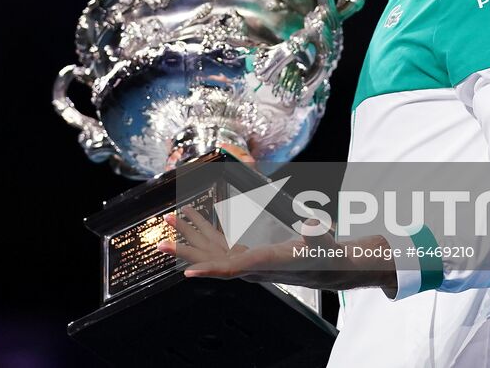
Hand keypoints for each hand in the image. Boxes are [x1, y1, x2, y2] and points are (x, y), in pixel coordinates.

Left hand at [156, 205, 397, 294]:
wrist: (329, 266)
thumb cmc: (326, 255)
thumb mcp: (325, 242)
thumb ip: (319, 233)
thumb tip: (315, 222)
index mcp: (264, 262)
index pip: (232, 269)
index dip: (209, 270)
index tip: (187, 272)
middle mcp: (251, 265)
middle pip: (212, 259)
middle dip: (186, 250)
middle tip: (160, 241)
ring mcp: (248, 260)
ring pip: (213, 249)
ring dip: (190, 234)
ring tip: (170, 218)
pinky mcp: (249, 253)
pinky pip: (222, 243)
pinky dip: (207, 229)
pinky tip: (197, 217)